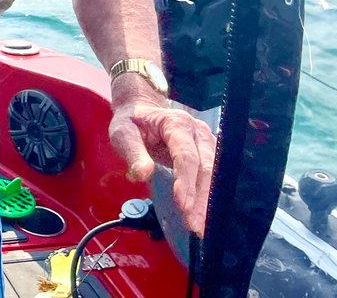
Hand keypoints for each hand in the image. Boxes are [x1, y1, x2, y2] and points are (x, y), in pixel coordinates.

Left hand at [108, 96, 215, 236]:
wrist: (141, 110)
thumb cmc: (131, 122)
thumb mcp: (122, 134)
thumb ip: (133, 153)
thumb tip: (142, 174)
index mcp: (176, 123)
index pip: (185, 156)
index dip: (186, 182)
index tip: (183, 206)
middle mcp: (197, 131)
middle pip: (205, 168)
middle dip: (200, 198)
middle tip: (194, 226)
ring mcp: (206, 141)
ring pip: (213, 174)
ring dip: (207, 201)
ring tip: (199, 226)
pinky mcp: (208, 152)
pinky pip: (212, 176)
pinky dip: (208, 196)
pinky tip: (204, 214)